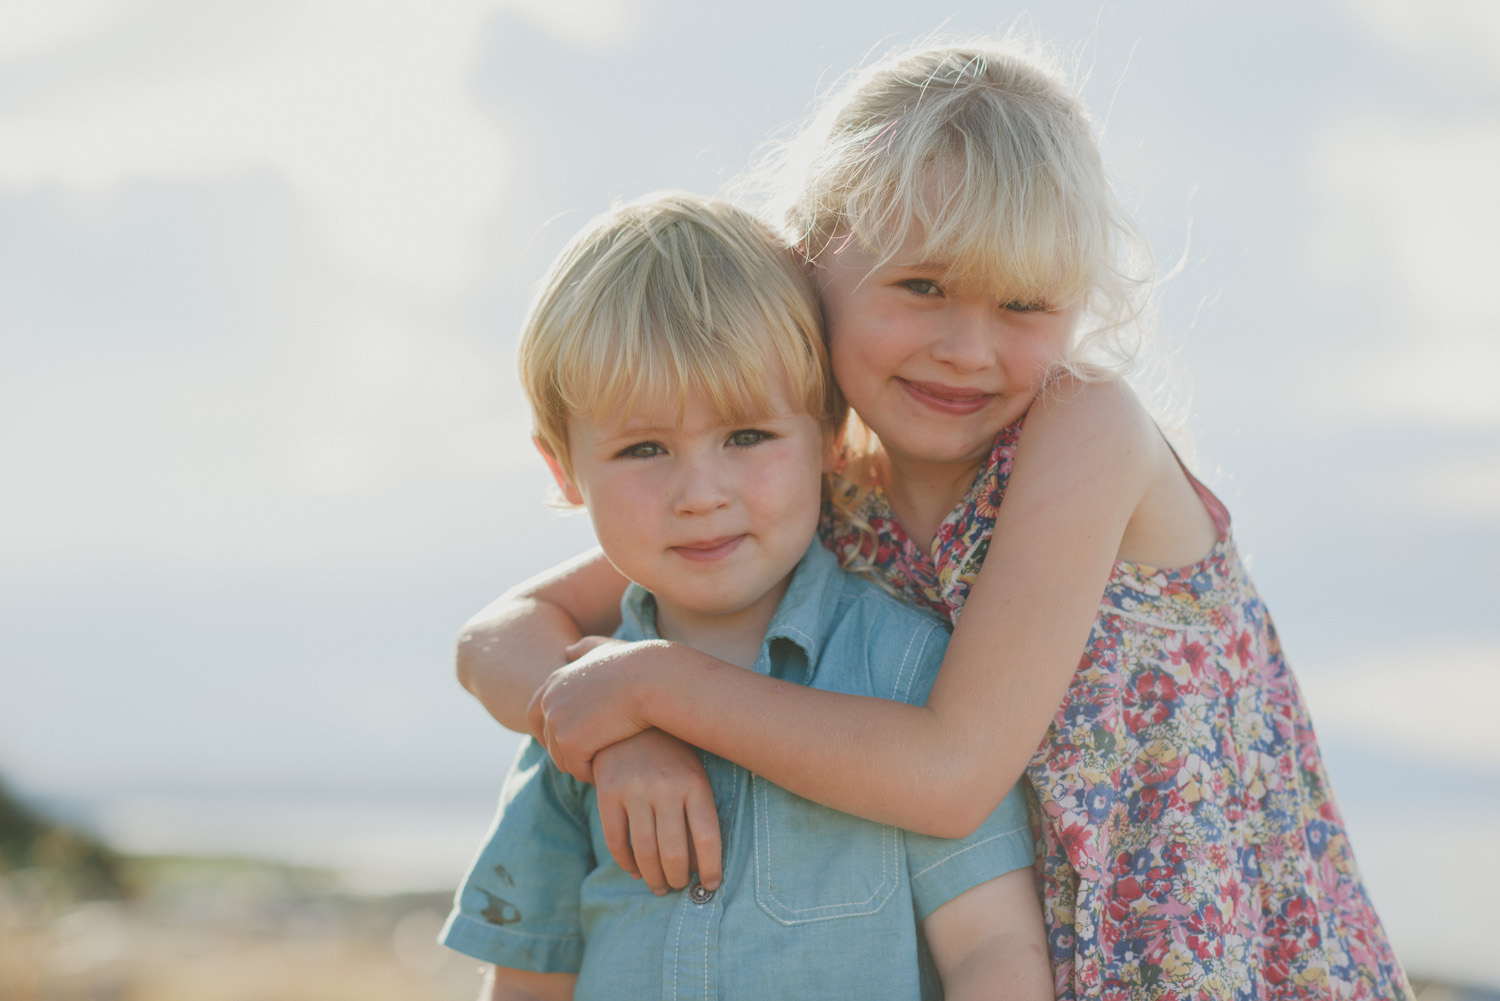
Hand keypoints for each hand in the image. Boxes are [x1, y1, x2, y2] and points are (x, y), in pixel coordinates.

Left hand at [526, 637, 671, 781]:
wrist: (651, 680)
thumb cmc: (636, 665)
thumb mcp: (605, 649)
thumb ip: (584, 649)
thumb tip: (568, 651)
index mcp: (553, 682)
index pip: (535, 716)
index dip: (552, 732)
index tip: (575, 741)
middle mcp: (548, 702)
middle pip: (549, 742)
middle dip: (570, 751)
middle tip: (596, 754)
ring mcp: (557, 723)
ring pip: (563, 760)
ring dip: (584, 764)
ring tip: (607, 759)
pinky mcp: (570, 743)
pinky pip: (579, 769)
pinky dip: (594, 772)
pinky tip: (612, 764)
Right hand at [593, 729, 722, 894]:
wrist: (629, 717)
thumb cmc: (670, 754)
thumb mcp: (694, 773)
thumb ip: (697, 812)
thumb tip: (700, 865)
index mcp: (694, 782)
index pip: (708, 837)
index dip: (712, 868)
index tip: (712, 885)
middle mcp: (665, 787)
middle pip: (674, 852)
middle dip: (679, 878)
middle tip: (680, 886)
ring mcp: (634, 789)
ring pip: (645, 851)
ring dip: (654, 878)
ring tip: (661, 886)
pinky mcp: (608, 792)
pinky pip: (616, 840)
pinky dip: (626, 863)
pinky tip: (636, 870)